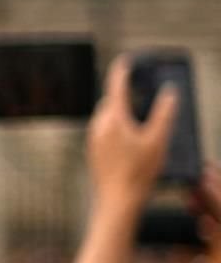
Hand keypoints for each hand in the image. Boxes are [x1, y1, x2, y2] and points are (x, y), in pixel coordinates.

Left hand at [88, 56, 176, 209]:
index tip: (126, 61)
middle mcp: (99, 126)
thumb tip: (169, 93)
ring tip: (138, 114)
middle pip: (110, 101)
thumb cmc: (138, 172)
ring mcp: (93, 140)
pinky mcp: (93, 151)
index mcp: (113, 119)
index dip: (122, 71)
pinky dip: (116, 126)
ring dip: (120, 111)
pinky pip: (104, 130)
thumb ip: (164, 113)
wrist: (117, 201)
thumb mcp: (158, 140)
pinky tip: (130, 136)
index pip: (116, 86)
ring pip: (106, 116)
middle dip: (124, 93)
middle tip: (139, 89)